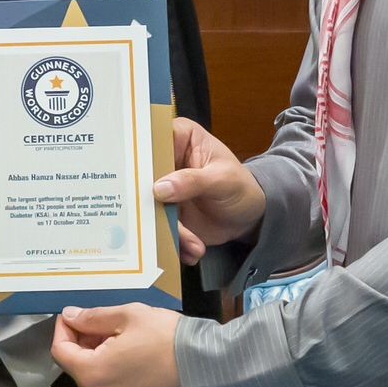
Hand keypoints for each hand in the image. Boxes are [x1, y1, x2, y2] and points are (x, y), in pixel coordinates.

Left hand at [50, 304, 188, 386]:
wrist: (207, 372)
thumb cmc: (166, 340)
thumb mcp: (128, 317)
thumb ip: (93, 317)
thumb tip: (70, 317)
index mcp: (91, 376)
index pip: (60, 350)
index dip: (64, 328)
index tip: (77, 313)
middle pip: (76, 365)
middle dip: (84, 340)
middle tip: (105, 320)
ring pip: (93, 376)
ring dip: (99, 353)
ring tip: (123, 334)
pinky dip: (112, 369)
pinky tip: (132, 353)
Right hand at [154, 117, 266, 261]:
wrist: (249, 218)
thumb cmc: (240, 186)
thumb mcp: (222, 180)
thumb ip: (193, 181)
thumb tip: (160, 188)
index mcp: (179, 137)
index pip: (151, 138)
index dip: (140, 156)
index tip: (138, 178)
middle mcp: (165, 160)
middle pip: (141, 175)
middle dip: (147, 201)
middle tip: (155, 221)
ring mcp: (162, 188)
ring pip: (148, 205)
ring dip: (167, 229)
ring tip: (194, 244)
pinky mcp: (164, 212)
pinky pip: (158, 226)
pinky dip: (175, 241)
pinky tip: (194, 249)